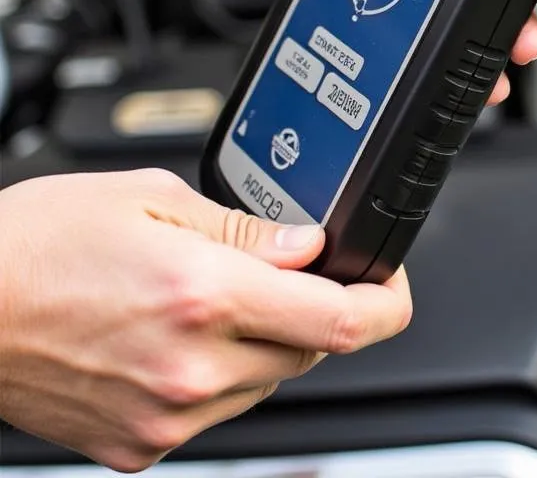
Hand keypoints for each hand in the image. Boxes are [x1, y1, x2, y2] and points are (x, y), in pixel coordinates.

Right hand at [0, 169, 411, 471]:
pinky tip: (180, 336)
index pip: (338, 320)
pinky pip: (219, 411)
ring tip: (210, 296)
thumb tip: (307, 244)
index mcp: (204, 294)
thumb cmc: (37, 243)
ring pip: (269, 383)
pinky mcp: (140, 446)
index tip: (390, 284)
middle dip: (314, 309)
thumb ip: (246, 228)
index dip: (384, 302)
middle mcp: (192, 367)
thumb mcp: (153, 199)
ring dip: (268, 341)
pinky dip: (224, 374)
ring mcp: (166, 416)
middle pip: (310, 350)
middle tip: (281, 270)